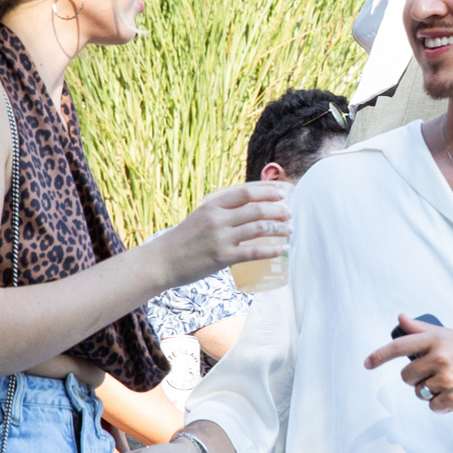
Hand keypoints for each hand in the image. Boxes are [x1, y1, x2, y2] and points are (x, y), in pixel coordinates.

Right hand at [155, 183, 291, 286]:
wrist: (163, 261)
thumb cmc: (182, 240)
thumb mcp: (199, 217)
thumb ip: (220, 212)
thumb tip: (245, 211)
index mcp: (212, 206)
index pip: (245, 193)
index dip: (267, 192)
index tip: (282, 194)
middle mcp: (218, 219)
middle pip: (256, 209)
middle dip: (278, 211)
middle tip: (289, 214)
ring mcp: (220, 239)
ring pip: (258, 229)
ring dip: (278, 228)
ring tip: (290, 230)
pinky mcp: (222, 258)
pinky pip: (254, 252)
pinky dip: (272, 250)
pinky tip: (283, 249)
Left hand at [365, 313, 452, 414]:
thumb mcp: (450, 335)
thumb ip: (422, 330)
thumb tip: (401, 318)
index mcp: (436, 340)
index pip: (400, 347)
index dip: (380, 356)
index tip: (367, 363)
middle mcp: (439, 358)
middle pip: (408, 376)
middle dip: (417, 378)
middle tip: (436, 375)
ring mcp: (445, 378)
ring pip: (420, 392)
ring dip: (430, 392)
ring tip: (450, 384)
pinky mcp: (452, 398)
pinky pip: (433, 405)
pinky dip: (441, 404)